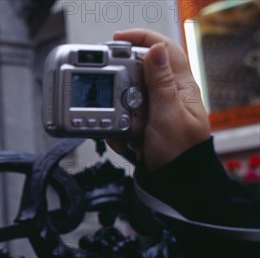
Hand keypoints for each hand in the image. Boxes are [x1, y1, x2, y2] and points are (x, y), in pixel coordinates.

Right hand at [106, 29, 210, 170]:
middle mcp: (167, 96)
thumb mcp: (168, 115)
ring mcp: (152, 112)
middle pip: (137, 73)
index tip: (117, 40)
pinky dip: (115, 131)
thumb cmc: (179, 154)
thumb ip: (160, 82)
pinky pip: (120, 121)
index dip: (142, 38)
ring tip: (119, 129)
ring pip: (124, 99)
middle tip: (110, 95)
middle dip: (120, 85)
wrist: (174, 185)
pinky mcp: (141, 128)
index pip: (163, 50)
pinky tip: (121, 141)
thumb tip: (155, 49)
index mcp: (180, 87)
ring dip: (115, 113)